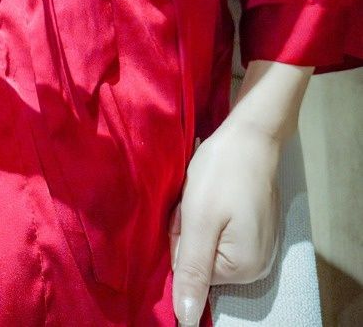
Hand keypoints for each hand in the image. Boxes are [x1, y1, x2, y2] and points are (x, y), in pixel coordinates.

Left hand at [169, 123, 281, 324]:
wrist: (251, 132)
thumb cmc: (222, 171)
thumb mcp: (199, 219)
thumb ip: (192, 269)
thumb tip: (186, 320)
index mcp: (243, 269)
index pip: (191, 271)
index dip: (182, 238)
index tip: (188, 211)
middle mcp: (256, 265)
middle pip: (200, 257)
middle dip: (189, 228)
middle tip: (195, 198)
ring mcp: (258, 245)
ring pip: (208, 240)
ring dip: (197, 217)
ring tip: (204, 191)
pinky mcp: (255, 225)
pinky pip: (220, 228)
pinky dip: (210, 210)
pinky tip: (215, 190)